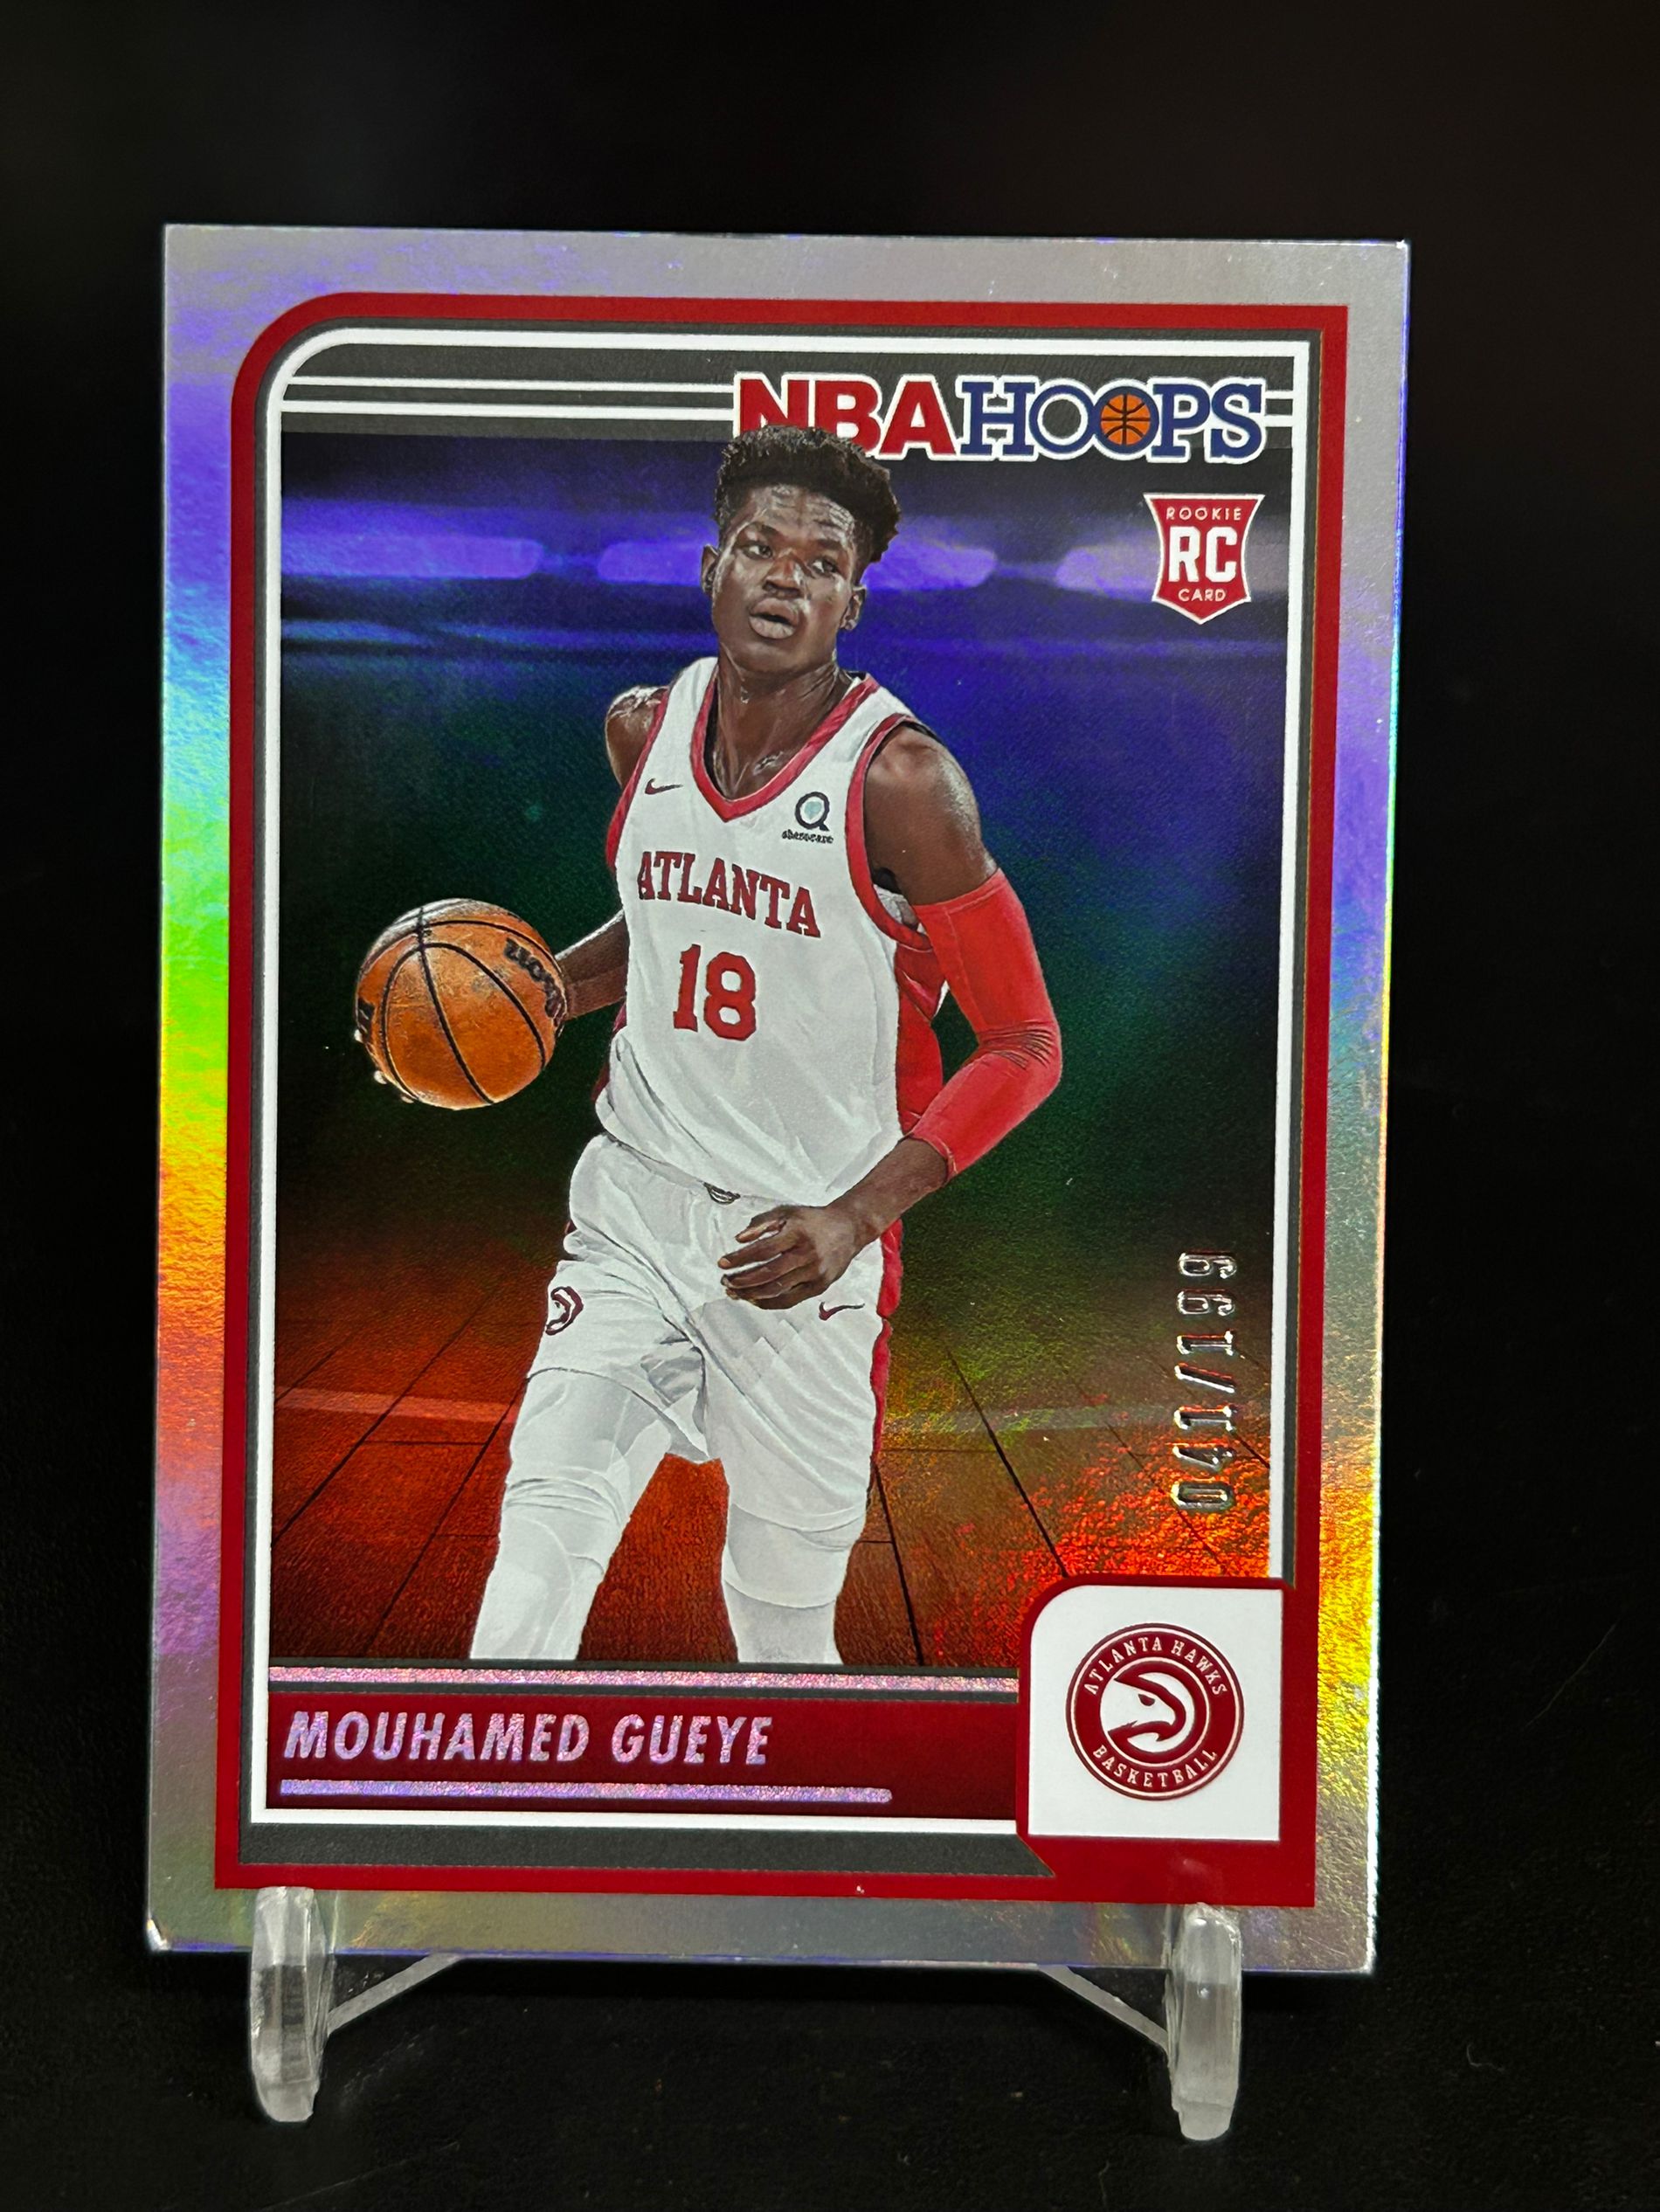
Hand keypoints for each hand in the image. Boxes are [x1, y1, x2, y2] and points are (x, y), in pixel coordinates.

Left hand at [718, 1202, 865, 1309]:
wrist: (848, 1228)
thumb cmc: (814, 1221)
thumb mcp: (787, 1212)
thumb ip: (761, 1223)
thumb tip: (739, 1239)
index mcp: (797, 1233)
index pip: (762, 1250)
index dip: (739, 1258)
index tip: (722, 1263)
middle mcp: (807, 1254)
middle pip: (768, 1273)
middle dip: (742, 1280)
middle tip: (725, 1281)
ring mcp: (815, 1272)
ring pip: (777, 1290)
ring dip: (751, 1294)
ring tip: (735, 1292)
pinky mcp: (819, 1286)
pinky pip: (790, 1300)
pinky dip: (769, 1303)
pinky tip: (754, 1299)